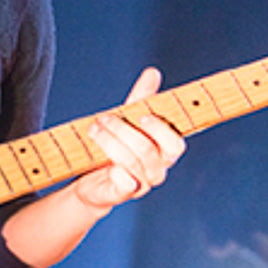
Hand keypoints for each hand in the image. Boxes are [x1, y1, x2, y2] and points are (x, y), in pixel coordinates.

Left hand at [75, 67, 184, 211]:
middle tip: (104, 118)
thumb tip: (152, 72)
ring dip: (110, 142)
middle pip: (148, 150)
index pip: (176, 144)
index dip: (161, 130)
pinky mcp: (122, 195)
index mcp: (164, 152)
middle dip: (123, 130)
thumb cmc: (116, 147)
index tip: (142, 116)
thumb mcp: (127, 121)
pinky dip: (116, 173)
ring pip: (132, 162)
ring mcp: (141, 185)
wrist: (92, 180)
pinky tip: (104, 163)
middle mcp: (157, 170)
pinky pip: (125, 185)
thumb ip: (141, 99)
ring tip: (94, 129)